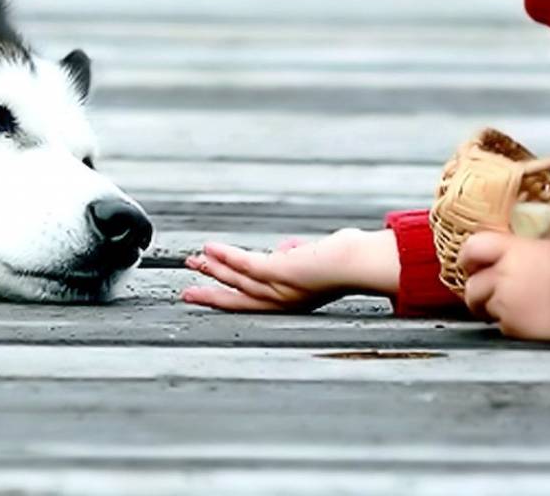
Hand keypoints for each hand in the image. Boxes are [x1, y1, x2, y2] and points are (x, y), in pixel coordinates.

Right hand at [182, 228, 397, 312]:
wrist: (362, 262)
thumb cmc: (349, 260)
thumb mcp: (313, 258)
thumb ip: (296, 255)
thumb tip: (284, 248)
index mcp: (290, 301)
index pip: (253, 301)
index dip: (228, 298)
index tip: (207, 293)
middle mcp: (283, 300)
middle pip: (238, 298)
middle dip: (211, 294)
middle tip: (187, 293)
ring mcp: (281, 288)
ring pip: (237, 281)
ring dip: (214, 270)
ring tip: (193, 262)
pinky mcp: (280, 272)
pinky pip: (246, 265)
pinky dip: (226, 256)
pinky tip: (210, 247)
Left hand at [458, 231, 549, 340]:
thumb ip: (527, 253)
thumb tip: (523, 256)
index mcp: (513, 249)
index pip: (473, 247)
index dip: (468, 257)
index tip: (469, 264)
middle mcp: (503, 275)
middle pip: (472, 285)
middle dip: (477, 292)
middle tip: (484, 296)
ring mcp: (506, 302)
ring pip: (486, 308)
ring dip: (496, 310)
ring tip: (518, 309)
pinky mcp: (515, 326)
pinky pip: (504, 327)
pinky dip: (513, 326)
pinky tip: (531, 322)